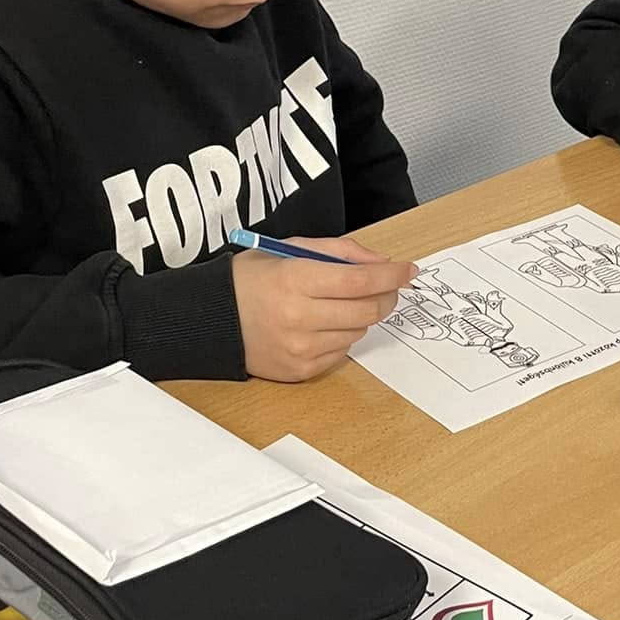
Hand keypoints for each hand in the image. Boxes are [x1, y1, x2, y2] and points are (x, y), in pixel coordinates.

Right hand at [232, 237, 416, 382]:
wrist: (211, 320)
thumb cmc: (251, 280)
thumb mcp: (290, 249)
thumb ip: (339, 251)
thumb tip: (382, 263)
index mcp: (295, 280)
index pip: (361, 281)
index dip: (392, 275)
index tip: (408, 270)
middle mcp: (298, 317)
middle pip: (368, 311)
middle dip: (386, 296)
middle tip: (387, 287)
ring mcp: (300, 348)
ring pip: (358, 332)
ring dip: (361, 316)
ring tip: (340, 304)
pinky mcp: (300, 370)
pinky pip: (341, 353)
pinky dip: (342, 336)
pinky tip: (322, 324)